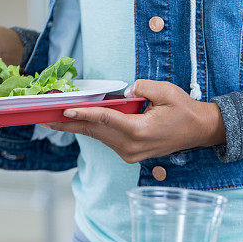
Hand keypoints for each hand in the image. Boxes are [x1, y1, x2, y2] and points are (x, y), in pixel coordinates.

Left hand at [42, 79, 226, 162]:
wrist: (198, 131)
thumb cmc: (184, 110)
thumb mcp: (167, 92)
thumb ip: (143, 88)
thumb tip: (125, 92)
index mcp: (140, 131)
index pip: (106, 120)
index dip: (84, 113)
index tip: (64, 109)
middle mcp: (131, 146)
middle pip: (94, 131)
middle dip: (68, 122)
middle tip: (44, 116)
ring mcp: (129, 152)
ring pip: (97, 136)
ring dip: (76, 126)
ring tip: (54, 118)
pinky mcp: (129, 153)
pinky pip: (105, 139)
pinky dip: (91, 129)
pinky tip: (76, 122)